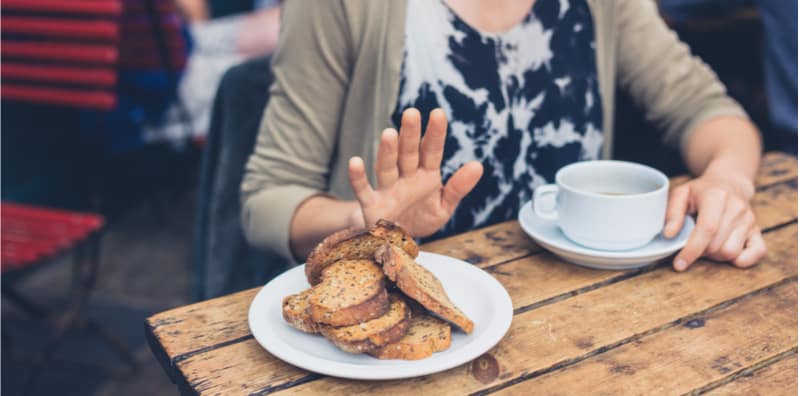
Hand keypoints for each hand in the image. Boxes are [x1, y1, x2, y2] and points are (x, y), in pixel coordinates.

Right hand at [347, 108, 482, 236]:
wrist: (396, 243)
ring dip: (387, 152)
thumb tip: (478, 165)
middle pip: (408, 154)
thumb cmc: (421, 219)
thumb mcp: (444, 207)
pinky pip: (363, 190)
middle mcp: (406, 178)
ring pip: (387, 167)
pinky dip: (358, 178)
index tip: (438, 113)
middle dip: (409, 135)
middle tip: (411, 113)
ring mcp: (387, 190)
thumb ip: (458, 187)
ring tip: (389, 133)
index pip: (431, 151)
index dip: (435, 134)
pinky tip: (355, 162)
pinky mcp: (372, 206)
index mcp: (426, 176)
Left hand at [663, 171, 765, 270]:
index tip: (679, 264)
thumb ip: (672, 213)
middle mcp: (737, 209)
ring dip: (715, 256)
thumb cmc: (701, 191)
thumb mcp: (681, 194)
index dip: (692, 249)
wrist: (729, 183)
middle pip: (718, 245)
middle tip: (692, 244)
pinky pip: (758, 253)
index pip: (707, 228)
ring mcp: (749, 221)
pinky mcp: (757, 231)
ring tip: (707, 244)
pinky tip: (727, 256)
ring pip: (731, 252)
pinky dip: (742, 260)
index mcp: (717, 197)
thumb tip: (669, 235)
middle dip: (700, 252)